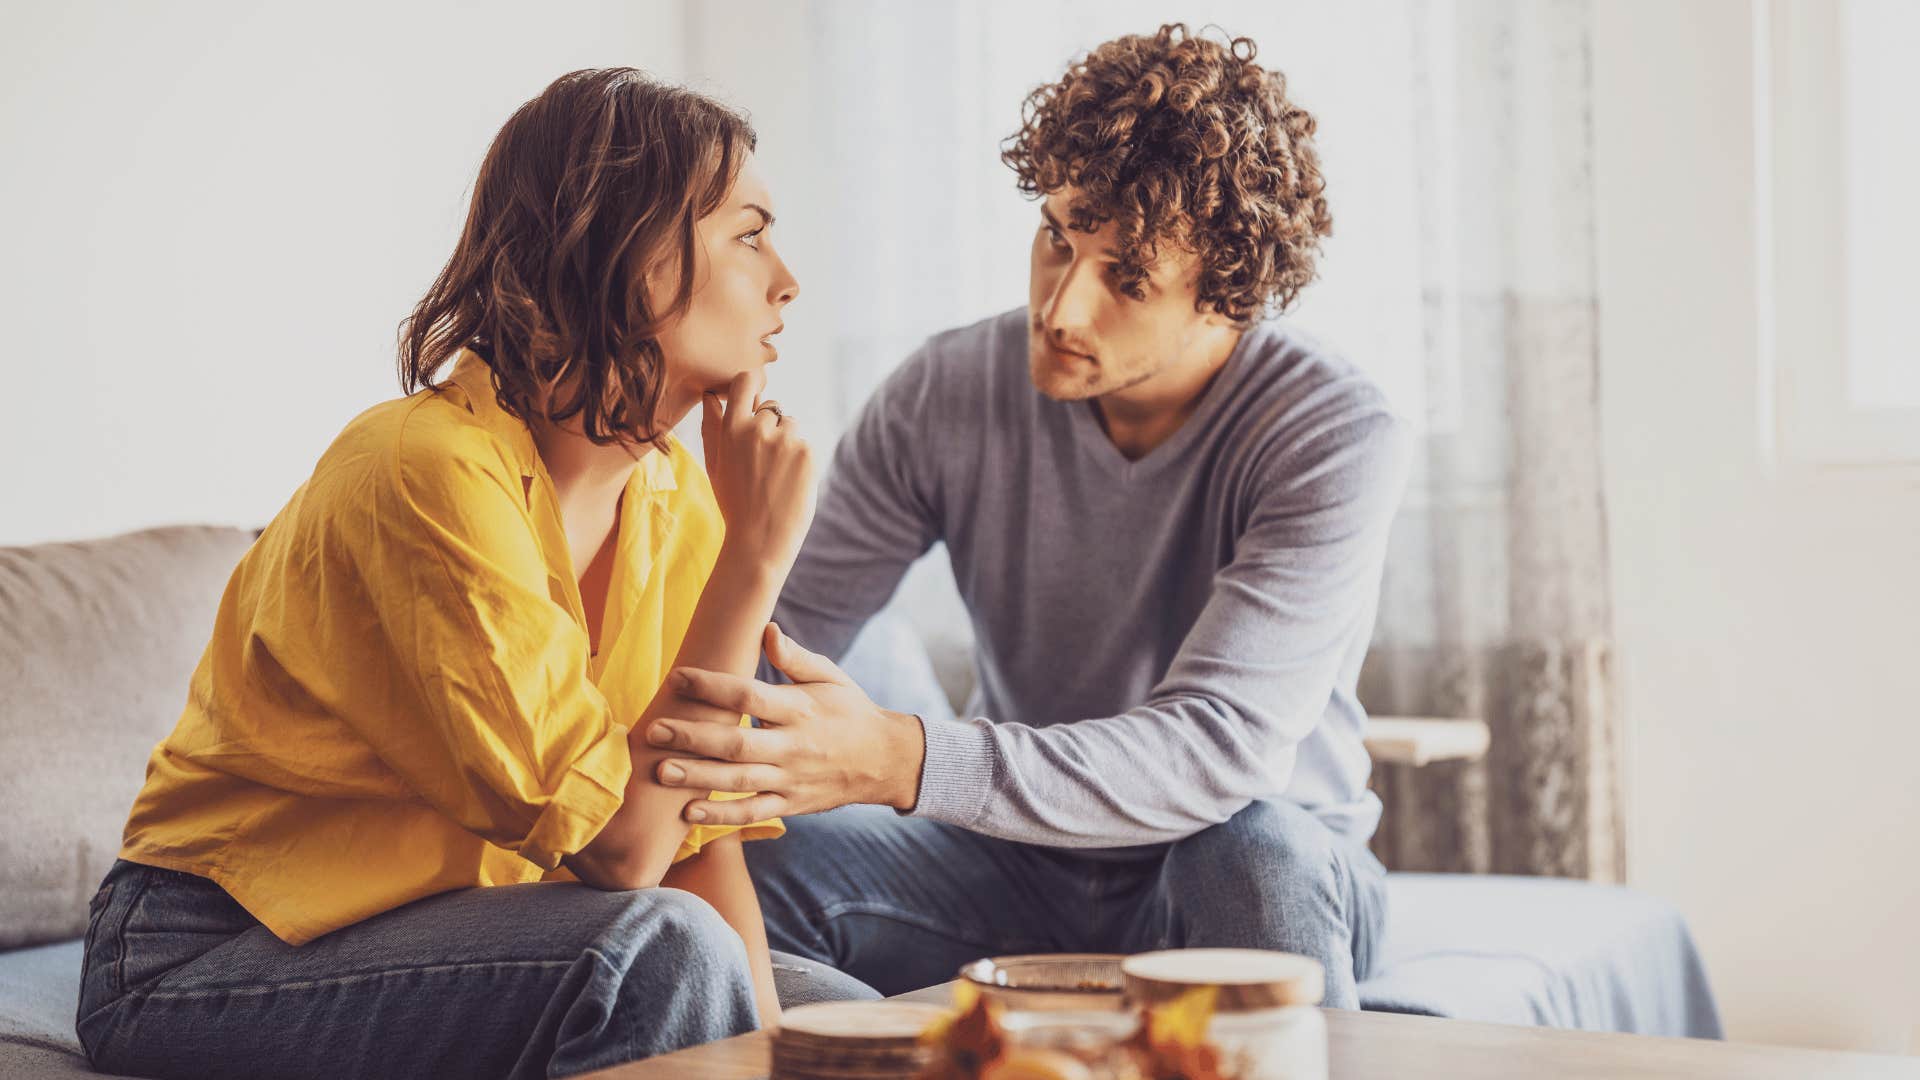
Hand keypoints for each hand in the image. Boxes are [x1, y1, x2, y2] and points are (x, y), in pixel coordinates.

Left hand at [646, 623, 925, 824]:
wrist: (885, 760)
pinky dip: (721, 815)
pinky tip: (688, 811)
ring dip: (697, 777)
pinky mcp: (790, 804)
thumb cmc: (850, 711)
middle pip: (736, 742)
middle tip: (655, 729)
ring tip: (660, 770)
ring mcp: (791, 779)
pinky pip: (751, 812)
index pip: (749, 695)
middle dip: (692, 736)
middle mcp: (793, 746)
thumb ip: (796, 657)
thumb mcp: (831, 676)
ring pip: (738, 780)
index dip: (712, 686)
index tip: (678, 676)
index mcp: (800, 709)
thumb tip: (767, 631)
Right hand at [700, 367, 814, 572]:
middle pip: (772, 408)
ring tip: (776, 475)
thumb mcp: (715, 465)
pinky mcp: (807, 453)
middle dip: (770, 427)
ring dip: (787, 442)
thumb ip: (712, 427)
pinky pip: (805, 444)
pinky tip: (789, 482)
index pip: (745, 382)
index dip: (751, 387)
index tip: (752, 399)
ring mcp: (785, 440)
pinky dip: (801, 460)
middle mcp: (759, 428)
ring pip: (791, 426)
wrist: (759, 540)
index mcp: (732, 428)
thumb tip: (709, 396)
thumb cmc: (734, 503)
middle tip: (763, 463)